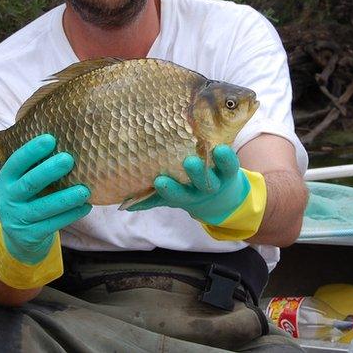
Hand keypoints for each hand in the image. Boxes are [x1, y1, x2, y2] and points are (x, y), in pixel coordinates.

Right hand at [0, 133, 90, 264]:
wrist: (18, 238)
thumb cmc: (27, 199)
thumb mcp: (20, 182)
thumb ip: (32, 165)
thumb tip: (62, 136)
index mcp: (4, 180)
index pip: (16, 163)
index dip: (31, 151)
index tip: (50, 139)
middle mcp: (7, 199)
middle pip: (29, 184)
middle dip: (49, 171)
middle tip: (68, 159)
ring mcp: (18, 219)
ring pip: (44, 208)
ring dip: (66, 198)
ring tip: (84, 190)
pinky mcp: (31, 236)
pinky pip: (54, 224)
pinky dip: (71, 215)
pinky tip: (85, 206)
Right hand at [128, 144, 248, 225]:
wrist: (222, 198)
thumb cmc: (187, 190)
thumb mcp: (170, 196)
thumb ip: (149, 198)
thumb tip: (121, 203)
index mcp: (185, 196)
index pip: (175, 194)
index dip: (168, 189)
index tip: (159, 181)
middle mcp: (201, 189)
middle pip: (197, 185)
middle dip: (191, 175)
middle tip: (186, 163)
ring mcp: (216, 180)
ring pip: (213, 176)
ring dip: (207, 167)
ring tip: (200, 156)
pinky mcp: (230, 170)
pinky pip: (230, 165)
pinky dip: (226, 158)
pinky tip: (220, 149)